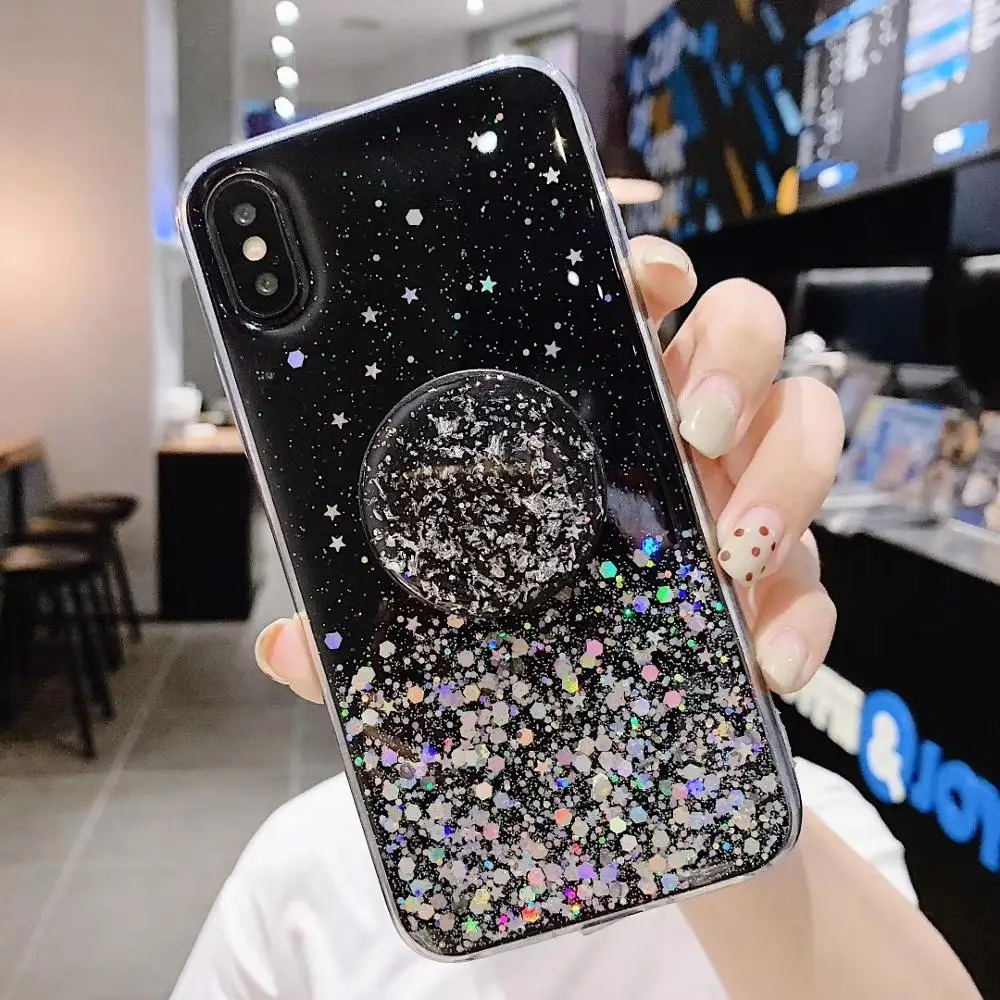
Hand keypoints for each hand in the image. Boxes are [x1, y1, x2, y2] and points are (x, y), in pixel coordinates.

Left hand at [254, 236, 843, 701]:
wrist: (613, 748)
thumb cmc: (522, 648)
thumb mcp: (436, 630)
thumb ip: (370, 629)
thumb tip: (288, 648)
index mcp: (597, 417)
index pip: (637, 305)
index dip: (649, 268)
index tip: (643, 276)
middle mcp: (680, 443)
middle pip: (744, 335)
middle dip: (732, 360)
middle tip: (689, 428)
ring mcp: (742, 504)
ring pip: (807, 429)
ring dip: (788, 475)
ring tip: (733, 549)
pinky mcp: (786, 586)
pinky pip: (823, 583)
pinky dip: (805, 614)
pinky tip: (764, 658)